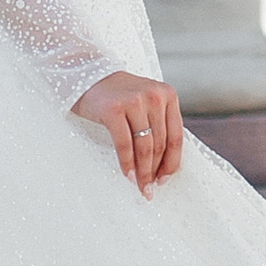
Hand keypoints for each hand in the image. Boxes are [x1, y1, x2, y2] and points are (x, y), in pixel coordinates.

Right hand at [76, 71, 183, 195]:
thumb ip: (159, 123)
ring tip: (139, 186)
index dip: (171, 163)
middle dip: (154, 171)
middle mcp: (154, 96)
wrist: (88, 75)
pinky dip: (126, 163)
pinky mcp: (114, 109)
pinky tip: (127, 175)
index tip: (164, 180)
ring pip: (144, 147)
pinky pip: (124, 144)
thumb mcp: (146, 102)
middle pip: (160, 144)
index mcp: (168, 95)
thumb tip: (165, 165)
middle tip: (149, 189)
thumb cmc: (119, 96)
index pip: (176, 137)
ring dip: (142, 172)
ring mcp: (134, 101)